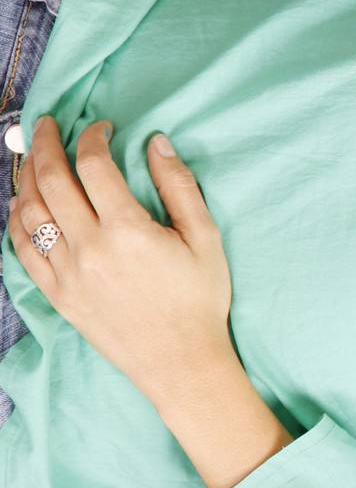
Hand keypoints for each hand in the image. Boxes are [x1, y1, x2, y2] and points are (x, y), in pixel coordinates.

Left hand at [8, 115, 236, 409]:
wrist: (181, 362)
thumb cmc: (200, 300)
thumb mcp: (206, 240)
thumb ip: (180, 188)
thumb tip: (157, 143)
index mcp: (128, 230)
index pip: (94, 166)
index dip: (93, 138)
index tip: (101, 128)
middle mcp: (89, 247)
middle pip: (52, 180)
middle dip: (46, 144)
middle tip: (48, 125)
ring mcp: (66, 272)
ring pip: (30, 211)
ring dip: (26, 176)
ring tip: (32, 158)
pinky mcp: (57, 293)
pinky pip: (21, 248)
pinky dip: (16, 220)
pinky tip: (21, 204)